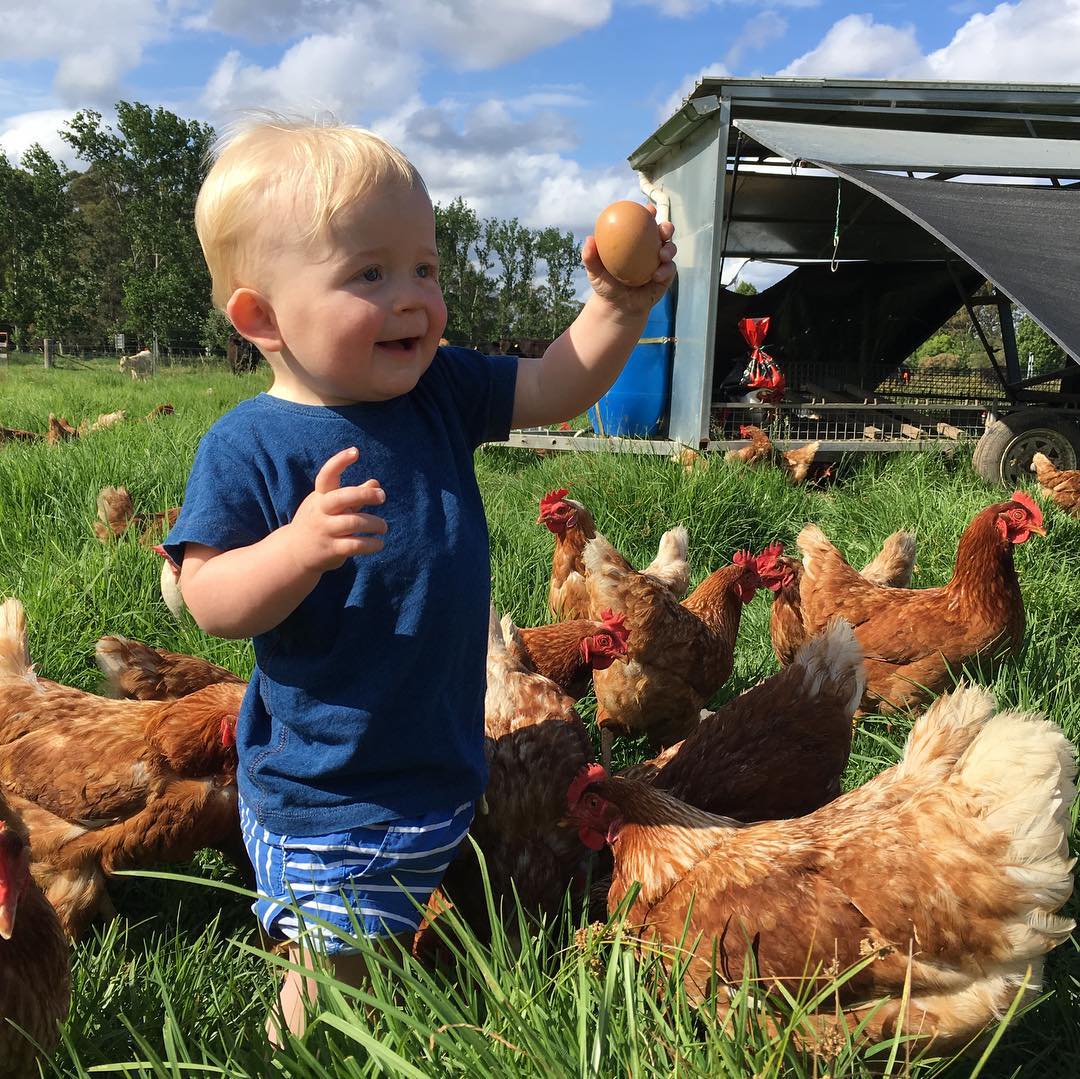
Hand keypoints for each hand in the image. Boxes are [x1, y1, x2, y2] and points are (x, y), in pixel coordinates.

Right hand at [285, 447, 386, 574]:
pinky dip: (372, 544)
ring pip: (353, 522)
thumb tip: (376, 484)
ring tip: (383, 527)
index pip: (326, 475)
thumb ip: (354, 496)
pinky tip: (379, 543)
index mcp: (320, 497)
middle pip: (342, 498)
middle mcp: (321, 511)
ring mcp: (325, 530)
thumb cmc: (318, 522)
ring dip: (374, 524)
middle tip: (382, 497)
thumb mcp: (330, 506)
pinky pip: (355, 545)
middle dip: (365, 495)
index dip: (339, 462)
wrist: (293, 553)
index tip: (355, 451)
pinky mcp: (331, 549)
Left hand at [582, 206, 676, 318]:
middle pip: (663, 232)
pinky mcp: (666, 276)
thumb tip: (589, 239)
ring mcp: (660, 262)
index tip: (648, 209)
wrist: (617, 306)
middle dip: (667, 227)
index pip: (644, 223)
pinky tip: (657, 274)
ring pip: (670, 248)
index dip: (649, 213)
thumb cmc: (605, 285)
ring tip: (662, 254)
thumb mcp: (595, 272)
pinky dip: (665, 270)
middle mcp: (650, 248)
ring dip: (670, 248)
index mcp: (636, 241)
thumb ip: (590, 256)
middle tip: (662, 230)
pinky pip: (670, 269)